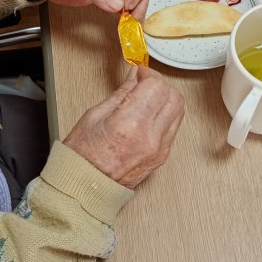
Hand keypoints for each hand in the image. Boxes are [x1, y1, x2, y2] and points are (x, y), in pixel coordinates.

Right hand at [63, 66, 183, 188]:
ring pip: (179, 111)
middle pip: (174, 96)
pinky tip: (150, 114)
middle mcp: (149, 137)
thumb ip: (122, 93)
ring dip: (166, 98)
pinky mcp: (163, 156)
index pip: (156, 86)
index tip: (140, 74)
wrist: (86, 187)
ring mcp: (159, 149)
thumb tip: (135, 77)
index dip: (148, 74)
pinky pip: (174, 127)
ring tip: (147, 98)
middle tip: (145, 83)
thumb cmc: (82, 157)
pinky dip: (166, 115)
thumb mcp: (95, 115)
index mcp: (129, 123)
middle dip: (161, 84)